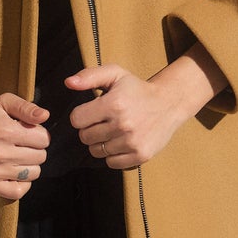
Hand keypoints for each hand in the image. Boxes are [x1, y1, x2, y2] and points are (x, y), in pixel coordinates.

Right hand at [0, 92, 50, 198]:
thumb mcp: (3, 102)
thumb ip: (26, 107)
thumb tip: (45, 116)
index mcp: (4, 130)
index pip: (43, 139)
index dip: (40, 134)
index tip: (29, 132)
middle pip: (40, 157)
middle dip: (35, 148)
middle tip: (21, 144)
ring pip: (33, 173)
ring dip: (29, 164)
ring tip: (17, 156)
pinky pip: (18, 191)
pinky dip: (22, 182)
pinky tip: (14, 171)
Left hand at [66, 64, 193, 167]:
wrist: (169, 103)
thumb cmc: (137, 89)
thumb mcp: (115, 74)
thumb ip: (89, 76)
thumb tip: (69, 82)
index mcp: (114, 103)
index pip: (77, 119)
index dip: (81, 115)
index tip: (92, 111)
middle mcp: (123, 124)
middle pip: (85, 137)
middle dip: (90, 129)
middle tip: (104, 121)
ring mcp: (132, 142)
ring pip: (96, 151)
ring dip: (101, 142)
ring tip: (113, 131)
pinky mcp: (140, 155)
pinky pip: (111, 163)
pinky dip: (112, 155)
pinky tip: (121, 142)